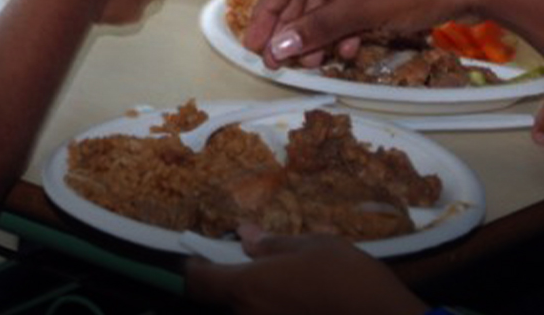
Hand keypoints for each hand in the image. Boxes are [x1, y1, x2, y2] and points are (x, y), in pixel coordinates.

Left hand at [184, 227, 424, 314]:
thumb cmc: (349, 279)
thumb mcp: (313, 247)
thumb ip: (273, 245)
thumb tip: (245, 237)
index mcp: (247, 287)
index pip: (197, 282)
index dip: (194, 267)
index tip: (203, 255)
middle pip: (225, 300)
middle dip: (237, 282)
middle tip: (260, 266)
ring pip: (250, 311)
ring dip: (260, 298)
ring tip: (290, 284)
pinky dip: (278, 309)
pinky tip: (302, 302)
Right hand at [243, 0, 470, 68]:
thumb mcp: (365, 8)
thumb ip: (318, 27)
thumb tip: (279, 48)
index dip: (267, 12)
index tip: (255, 45)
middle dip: (293, 26)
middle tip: (279, 61)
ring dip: (318, 30)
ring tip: (313, 62)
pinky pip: (352, 0)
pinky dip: (344, 25)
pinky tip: (345, 50)